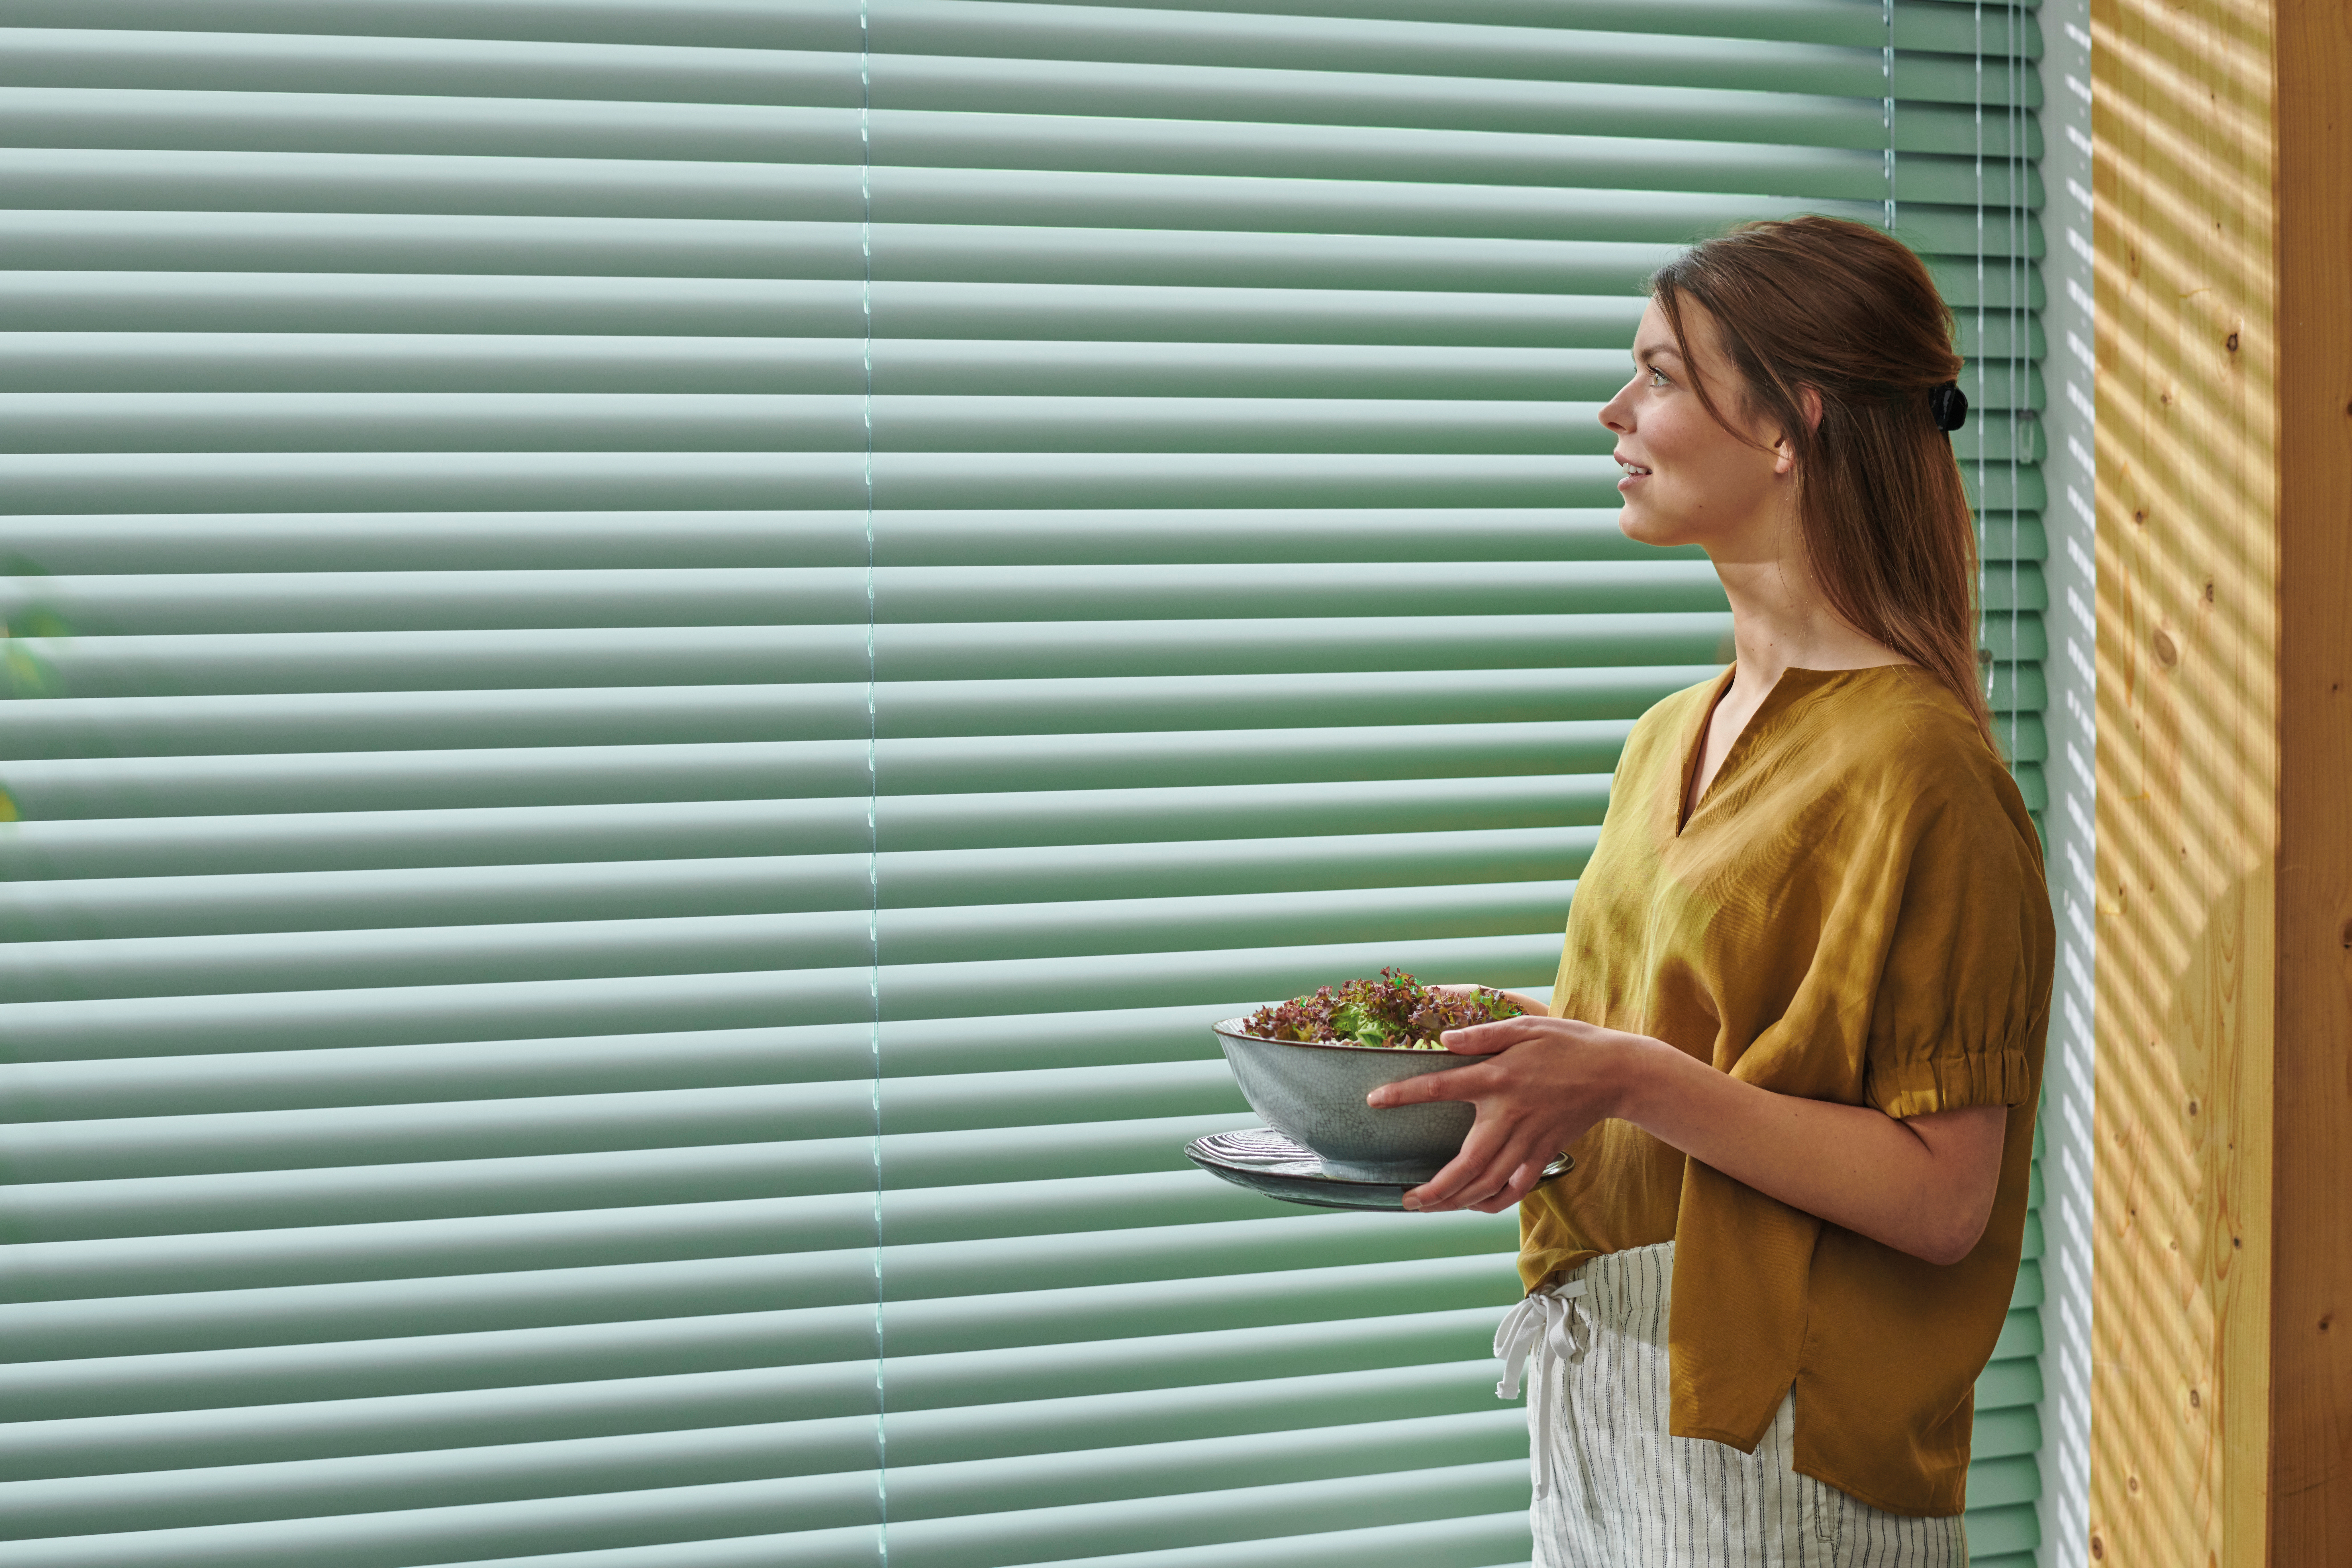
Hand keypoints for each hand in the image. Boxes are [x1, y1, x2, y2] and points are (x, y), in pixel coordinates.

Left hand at [1366, 1015, 1660, 1213]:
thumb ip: (1481, 1036)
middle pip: (1465, 1163)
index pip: (1440, 1087)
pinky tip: (1473, 1206)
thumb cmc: (1568, 1044)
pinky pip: (1516, 1188)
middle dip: (1434, 1189)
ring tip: (1430, 1208)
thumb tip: (1444, 1040)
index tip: (1374, 1101)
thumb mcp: (1524, 1027)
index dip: (1404, 1094)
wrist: (1616, 1072)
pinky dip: (1493, 1202)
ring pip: (1488, 1183)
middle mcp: (1509, 1115)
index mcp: (1497, 1078)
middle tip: (1406, 1200)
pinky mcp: (1544, 1153)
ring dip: (1456, 1202)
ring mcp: (1528, 1140)